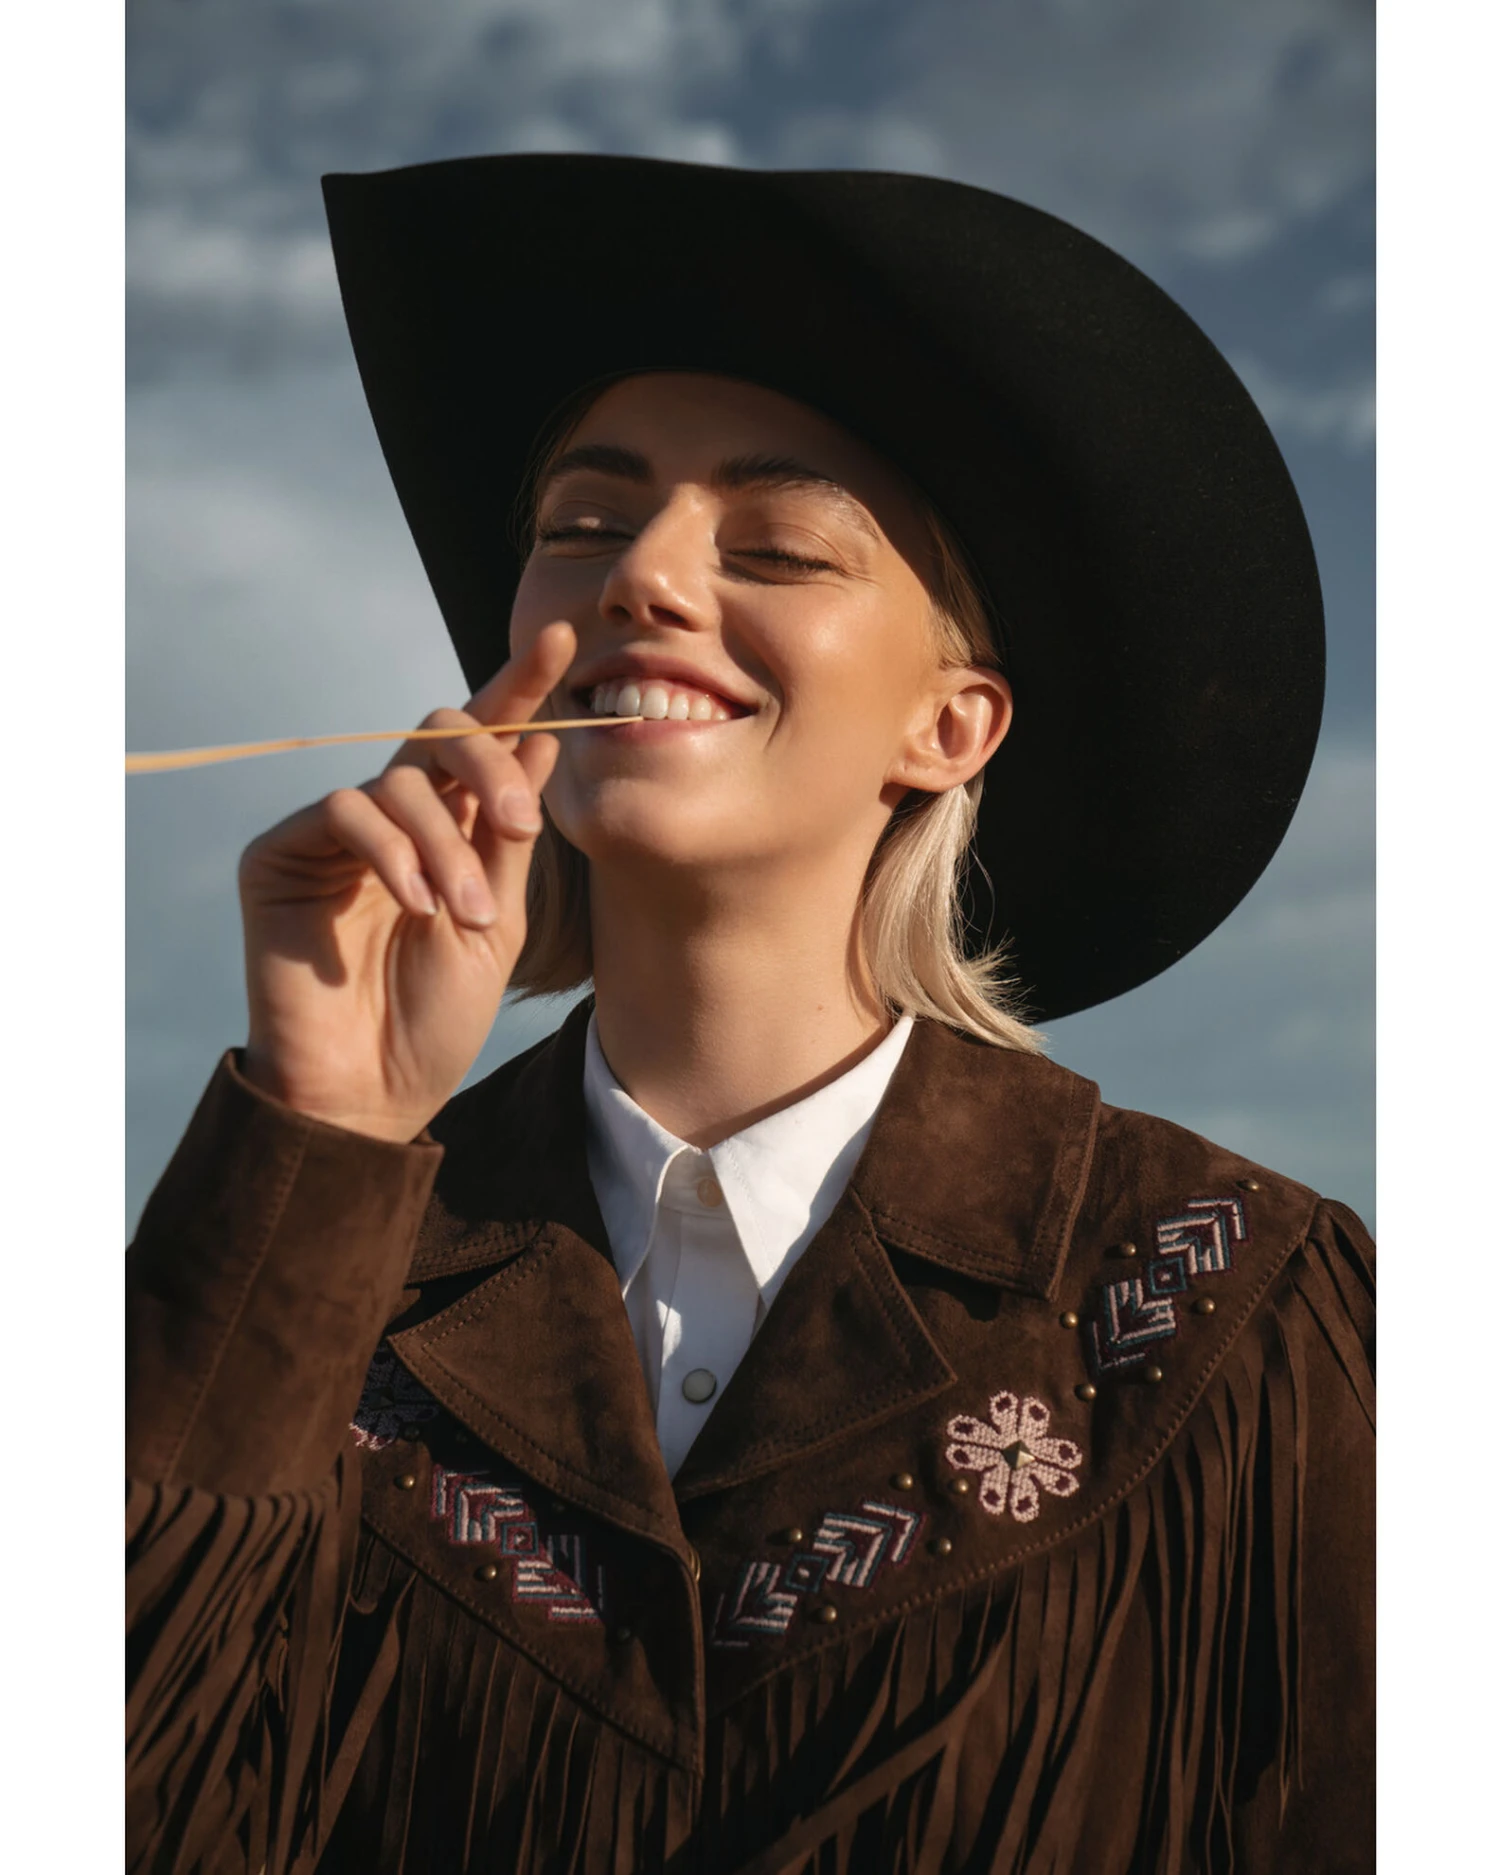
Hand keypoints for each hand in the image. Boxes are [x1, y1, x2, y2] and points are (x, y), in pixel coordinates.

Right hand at [237, 622, 575, 1140]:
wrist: (373, 1090)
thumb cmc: (435, 1016)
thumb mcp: (498, 919)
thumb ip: (511, 834)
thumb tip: (544, 736)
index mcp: (448, 827)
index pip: (482, 739)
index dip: (518, 685)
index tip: (562, 639)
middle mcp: (391, 817)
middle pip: (441, 735)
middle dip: (491, 769)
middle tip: (523, 827)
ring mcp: (333, 833)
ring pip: (400, 780)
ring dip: (447, 844)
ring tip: (463, 914)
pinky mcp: (281, 853)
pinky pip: (345, 809)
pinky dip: (392, 852)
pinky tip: (415, 906)